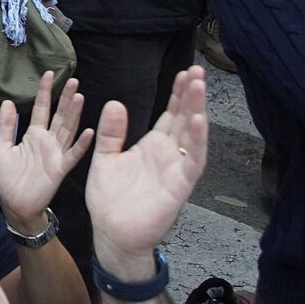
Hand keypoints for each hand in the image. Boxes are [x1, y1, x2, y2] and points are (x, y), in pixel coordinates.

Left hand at [0, 72, 93, 229]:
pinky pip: (73, 155)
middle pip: (59, 115)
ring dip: (75, 115)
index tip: (49, 74)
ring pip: (68, 130)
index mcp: (33, 135)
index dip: (45, 92)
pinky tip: (90, 132)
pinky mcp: (60, 169)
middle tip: (74, 80)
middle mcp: (47, 141)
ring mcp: (56, 154)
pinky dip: (82, 144)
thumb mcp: (1, 148)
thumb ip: (6, 126)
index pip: (41, 108)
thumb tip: (8, 102)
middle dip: (66, 98)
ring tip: (80, 97)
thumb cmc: (6, 178)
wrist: (13, 204)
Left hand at [85, 66, 208, 275]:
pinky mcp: (179, 186)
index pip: (170, 114)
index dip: (177, 94)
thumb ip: (111, 132)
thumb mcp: (105, 157)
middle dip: (191, 95)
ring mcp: (176, 169)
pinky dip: (196, 141)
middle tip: (198, 70)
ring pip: (192, 136)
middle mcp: (168, 154)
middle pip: (184, 119)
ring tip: (198, 86)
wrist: (111, 233)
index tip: (184, 71)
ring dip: (196, 111)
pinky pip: (192, 162)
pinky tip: (198, 121)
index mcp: (152, 146)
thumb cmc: (110, 198)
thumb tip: (115, 102)